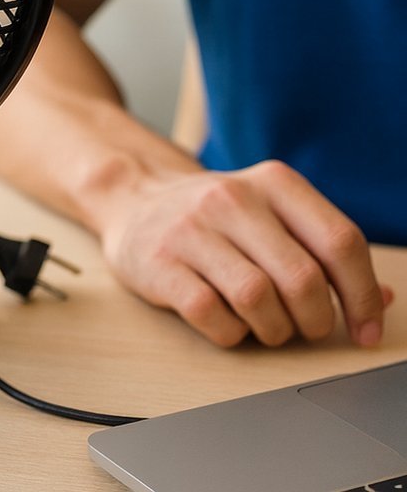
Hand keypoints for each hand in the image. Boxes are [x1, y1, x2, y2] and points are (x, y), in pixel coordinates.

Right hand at [100, 159, 392, 346]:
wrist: (133, 199)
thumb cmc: (215, 218)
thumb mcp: (271, 214)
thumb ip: (324, 251)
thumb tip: (383, 300)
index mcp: (273, 182)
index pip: (340, 241)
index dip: (362, 296)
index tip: (363, 329)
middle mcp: (231, 197)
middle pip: (302, 278)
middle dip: (315, 321)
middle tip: (306, 328)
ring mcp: (190, 228)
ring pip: (258, 299)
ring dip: (273, 330)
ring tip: (265, 325)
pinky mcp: (158, 262)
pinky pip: (212, 316)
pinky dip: (230, 333)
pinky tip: (227, 321)